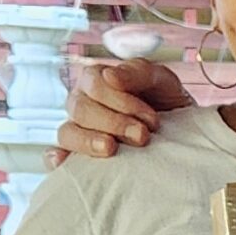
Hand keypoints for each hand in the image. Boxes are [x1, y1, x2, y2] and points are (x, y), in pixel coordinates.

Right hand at [48, 59, 194, 165]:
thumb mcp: (160, 79)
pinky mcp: (76, 153)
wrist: (179, 130)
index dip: (121, 101)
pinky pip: (56, 155)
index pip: (93, 84)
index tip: (151, 119)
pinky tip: (64, 163)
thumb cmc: (164, 100)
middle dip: (113, 122)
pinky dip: (57, 158)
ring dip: (88, 141)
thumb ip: (137, 71)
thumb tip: (110, 75)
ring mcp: (77, 128)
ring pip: (67, 132)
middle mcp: (82, 102)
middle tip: (142, 136)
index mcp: (96, 79)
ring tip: (110, 149)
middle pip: (80, 109)